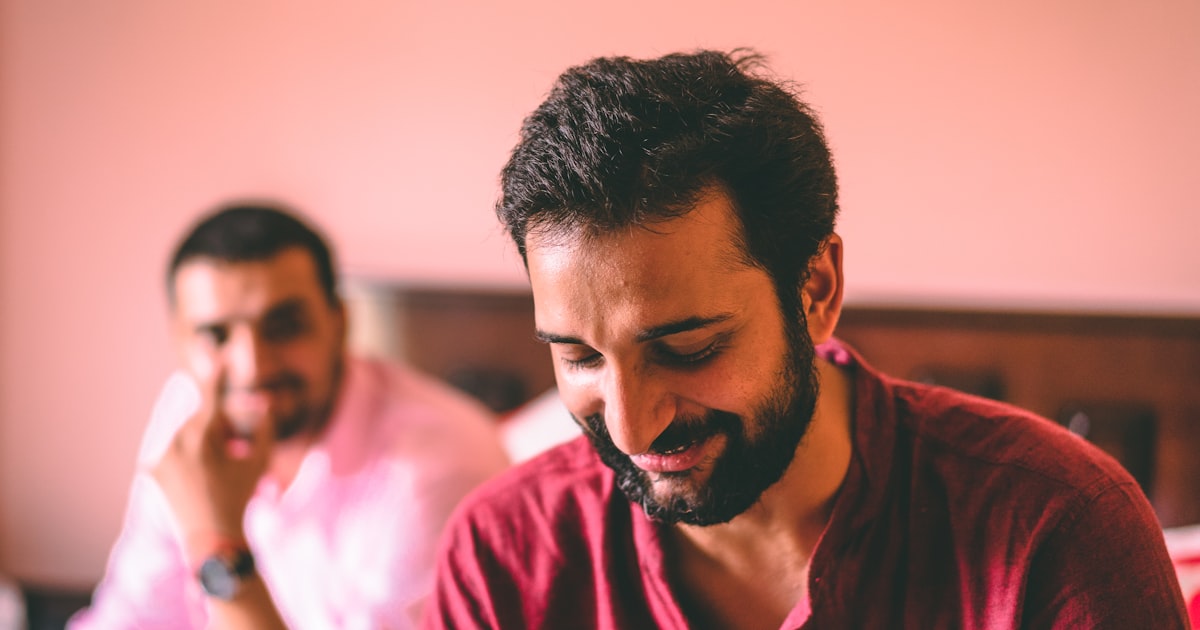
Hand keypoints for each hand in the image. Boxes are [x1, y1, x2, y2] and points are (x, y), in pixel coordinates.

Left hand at [151, 369, 275, 552]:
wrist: (211, 541)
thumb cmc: (240, 498)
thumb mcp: (259, 462)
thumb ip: (263, 428)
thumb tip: (266, 405)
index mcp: (202, 438)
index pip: (211, 398)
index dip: (217, 375)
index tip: (217, 353)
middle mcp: (176, 443)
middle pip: (200, 419)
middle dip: (218, 428)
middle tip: (234, 450)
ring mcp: (160, 457)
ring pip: (186, 434)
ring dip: (203, 442)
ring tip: (217, 469)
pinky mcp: (152, 471)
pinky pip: (173, 450)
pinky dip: (187, 456)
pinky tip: (201, 478)